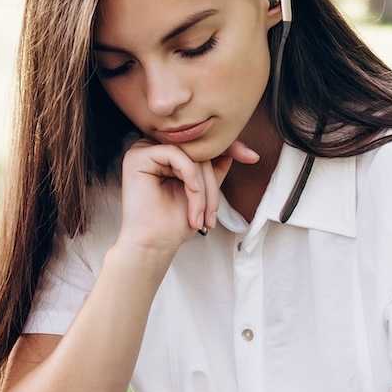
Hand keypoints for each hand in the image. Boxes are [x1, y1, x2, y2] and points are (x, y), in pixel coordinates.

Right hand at [116, 134, 261, 256]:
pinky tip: (192, 202)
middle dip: (213, 184)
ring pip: (191, 155)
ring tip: (202, 217)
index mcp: (164, 156)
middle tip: (212, 216)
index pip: (199, 146)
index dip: (228, 148)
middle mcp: (151, 148)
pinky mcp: (138, 156)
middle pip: (198, 151)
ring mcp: (142, 149)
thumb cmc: (172, 224)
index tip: (252, 156)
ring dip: (204, 189)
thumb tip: (232, 152)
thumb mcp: (202, 194)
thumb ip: (213, 171)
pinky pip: (179, 156)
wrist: (153, 246)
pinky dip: (192, 181)